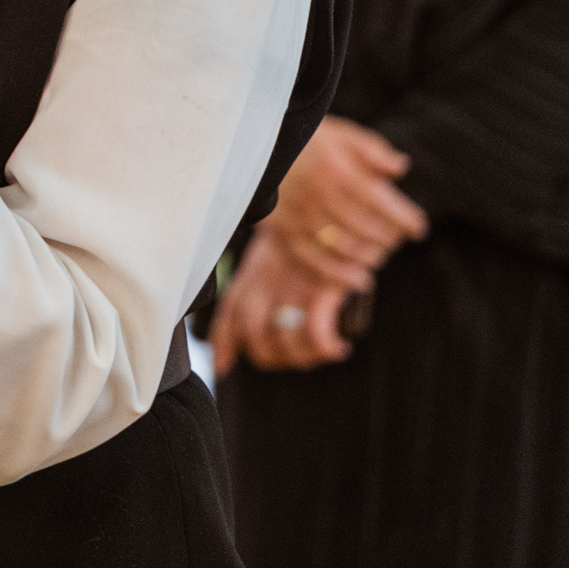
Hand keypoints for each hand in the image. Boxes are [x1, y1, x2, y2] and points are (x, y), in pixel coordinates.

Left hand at [208, 230, 353, 371]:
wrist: (347, 201)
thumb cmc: (317, 227)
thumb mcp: (283, 245)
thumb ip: (266, 275)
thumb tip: (255, 304)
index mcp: (256, 265)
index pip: (230, 309)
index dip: (222, 341)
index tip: (221, 366)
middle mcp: (269, 276)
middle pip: (254, 333)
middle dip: (270, 356)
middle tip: (293, 358)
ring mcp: (295, 282)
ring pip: (285, 340)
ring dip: (303, 357)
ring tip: (323, 351)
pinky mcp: (324, 287)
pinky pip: (317, 334)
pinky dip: (325, 348)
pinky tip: (338, 348)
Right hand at [257, 117, 426, 291]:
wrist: (248, 147)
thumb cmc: (300, 138)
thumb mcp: (338, 132)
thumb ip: (371, 150)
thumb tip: (400, 169)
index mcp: (337, 170)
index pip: (383, 203)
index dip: (406, 219)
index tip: (419, 227)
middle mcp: (320, 197)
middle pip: (368, 229)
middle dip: (390, 238)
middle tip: (397, 239)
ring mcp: (300, 218)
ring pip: (346, 248)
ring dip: (370, 257)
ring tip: (379, 255)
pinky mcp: (282, 233)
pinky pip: (317, 262)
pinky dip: (342, 276)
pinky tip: (360, 281)